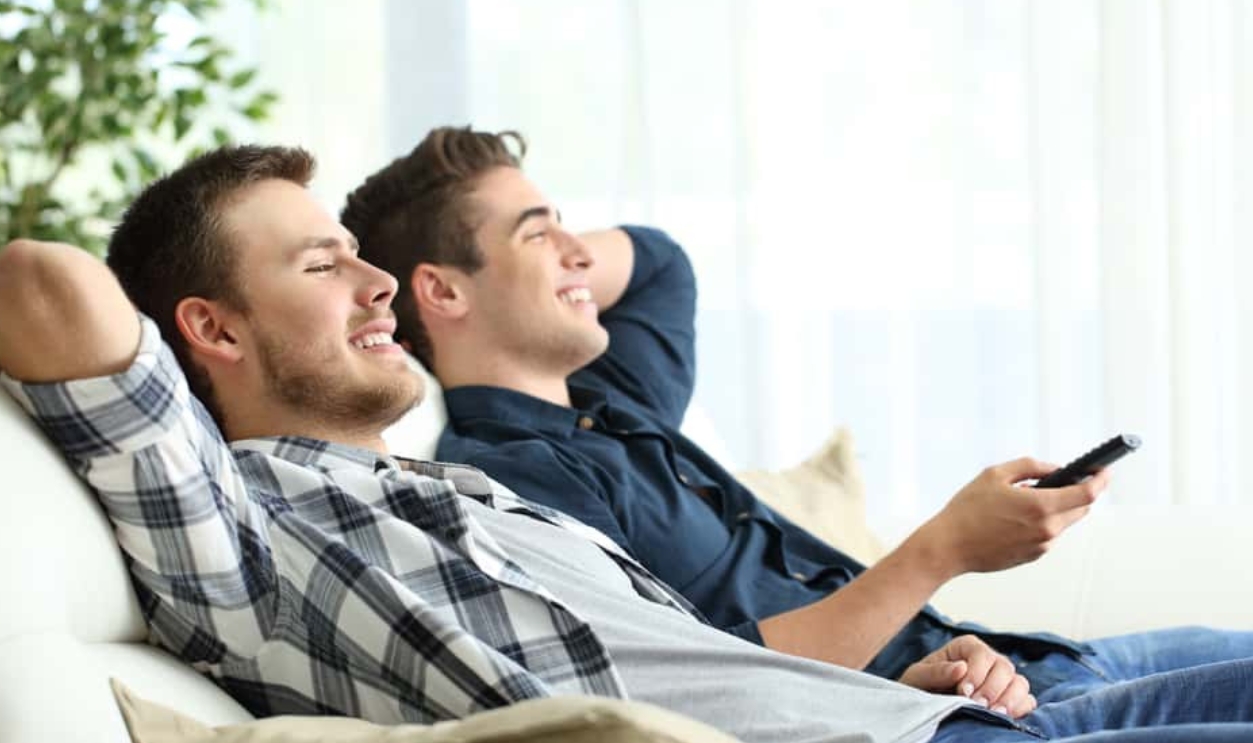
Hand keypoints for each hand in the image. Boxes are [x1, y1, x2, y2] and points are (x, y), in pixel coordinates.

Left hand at [898, 635, 1036, 718]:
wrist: (925, 705)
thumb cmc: (921, 686)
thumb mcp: (918, 676)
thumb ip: (936, 671)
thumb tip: (961, 668)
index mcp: (967, 647)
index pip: (983, 654)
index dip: (977, 673)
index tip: (963, 692)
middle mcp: (989, 660)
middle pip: (1005, 668)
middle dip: (992, 689)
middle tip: (978, 706)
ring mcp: (1002, 680)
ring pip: (1020, 684)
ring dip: (1009, 700)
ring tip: (993, 714)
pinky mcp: (1011, 699)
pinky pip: (1027, 701)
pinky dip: (1021, 710)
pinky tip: (1005, 719)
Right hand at [913, 457, 1108, 576]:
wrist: (949, 547)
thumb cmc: (967, 510)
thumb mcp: (995, 475)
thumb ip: (1029, 466)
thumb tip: (1054, 469)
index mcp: (1040, 506)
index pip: (1087, 494)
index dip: (1100, 480)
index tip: (1104, 471)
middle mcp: (1047, 529)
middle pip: (1081, 509)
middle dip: (1078, 493)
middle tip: (1065, 481)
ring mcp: (1041, 546)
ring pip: (1063, 522)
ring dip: (1056, 508)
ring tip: (1027, 498)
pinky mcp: (1032, 556)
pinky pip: (1047, 535)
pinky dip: (1041, 522)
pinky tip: (1016, 518)